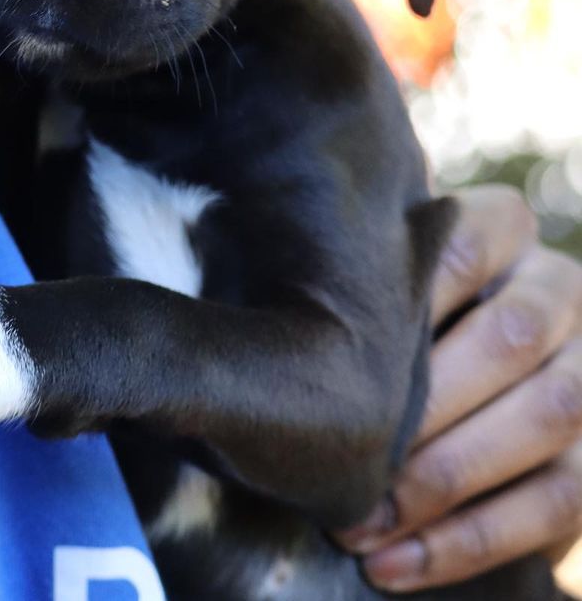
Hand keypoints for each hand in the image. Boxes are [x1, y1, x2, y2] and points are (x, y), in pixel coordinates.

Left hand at [338, 184, 581, 591]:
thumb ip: (345, 274)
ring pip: (549, 415)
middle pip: (511, 335)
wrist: (464, 382)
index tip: (335, 344)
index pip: (465, 243)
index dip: (407, 294)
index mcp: (504, 228)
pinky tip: (394, 563)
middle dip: (426, 405)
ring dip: (444, 478)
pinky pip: (560, 501)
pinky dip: (471, 540)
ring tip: (360, 520)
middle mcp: (561, 287)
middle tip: (345, 451)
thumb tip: (241, 263)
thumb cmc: (377, 318)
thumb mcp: (370, 279)